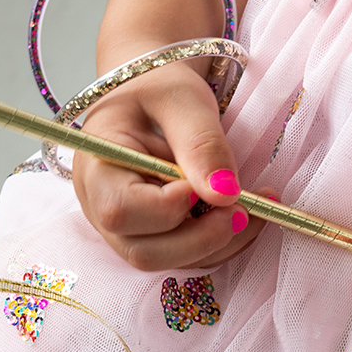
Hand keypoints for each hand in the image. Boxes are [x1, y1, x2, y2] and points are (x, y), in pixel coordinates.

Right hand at [71, 60, 274, 270]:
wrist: (156, 96)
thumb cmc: (159, 89)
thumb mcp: (182, 100)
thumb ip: (201, 143)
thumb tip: (225, 194)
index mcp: (97, 166)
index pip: (122, 210)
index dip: (170, 208)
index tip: (206, 185)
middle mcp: (103, 208)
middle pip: (145, 252)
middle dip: (202, 238)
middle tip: (242, 209)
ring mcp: (129, 229)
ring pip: (172, 262)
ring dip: (221, 244)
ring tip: (255, 208)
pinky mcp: (156, 237)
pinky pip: (191, 257)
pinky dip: (225, 243)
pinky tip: (249, 214)